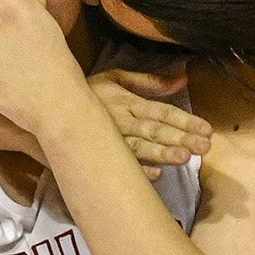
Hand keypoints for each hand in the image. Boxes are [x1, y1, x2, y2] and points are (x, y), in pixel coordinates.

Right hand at [87, 69, 212, 178]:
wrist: (47, 108)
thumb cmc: (89, 93)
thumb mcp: (117, 79)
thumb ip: (150, 82)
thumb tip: (183, 79)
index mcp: (127, 102)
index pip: (161, 112)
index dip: (184, 120)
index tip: (207, 129)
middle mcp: (120, 121)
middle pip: (154, 131)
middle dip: (180, 138)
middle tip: (203, 146)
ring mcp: (109, 140)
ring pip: (138, 149)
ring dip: (160, 153)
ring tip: (183, 158)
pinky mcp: (97, 156)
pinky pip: (118, 165)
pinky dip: (135, 170)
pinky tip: (155, 175)